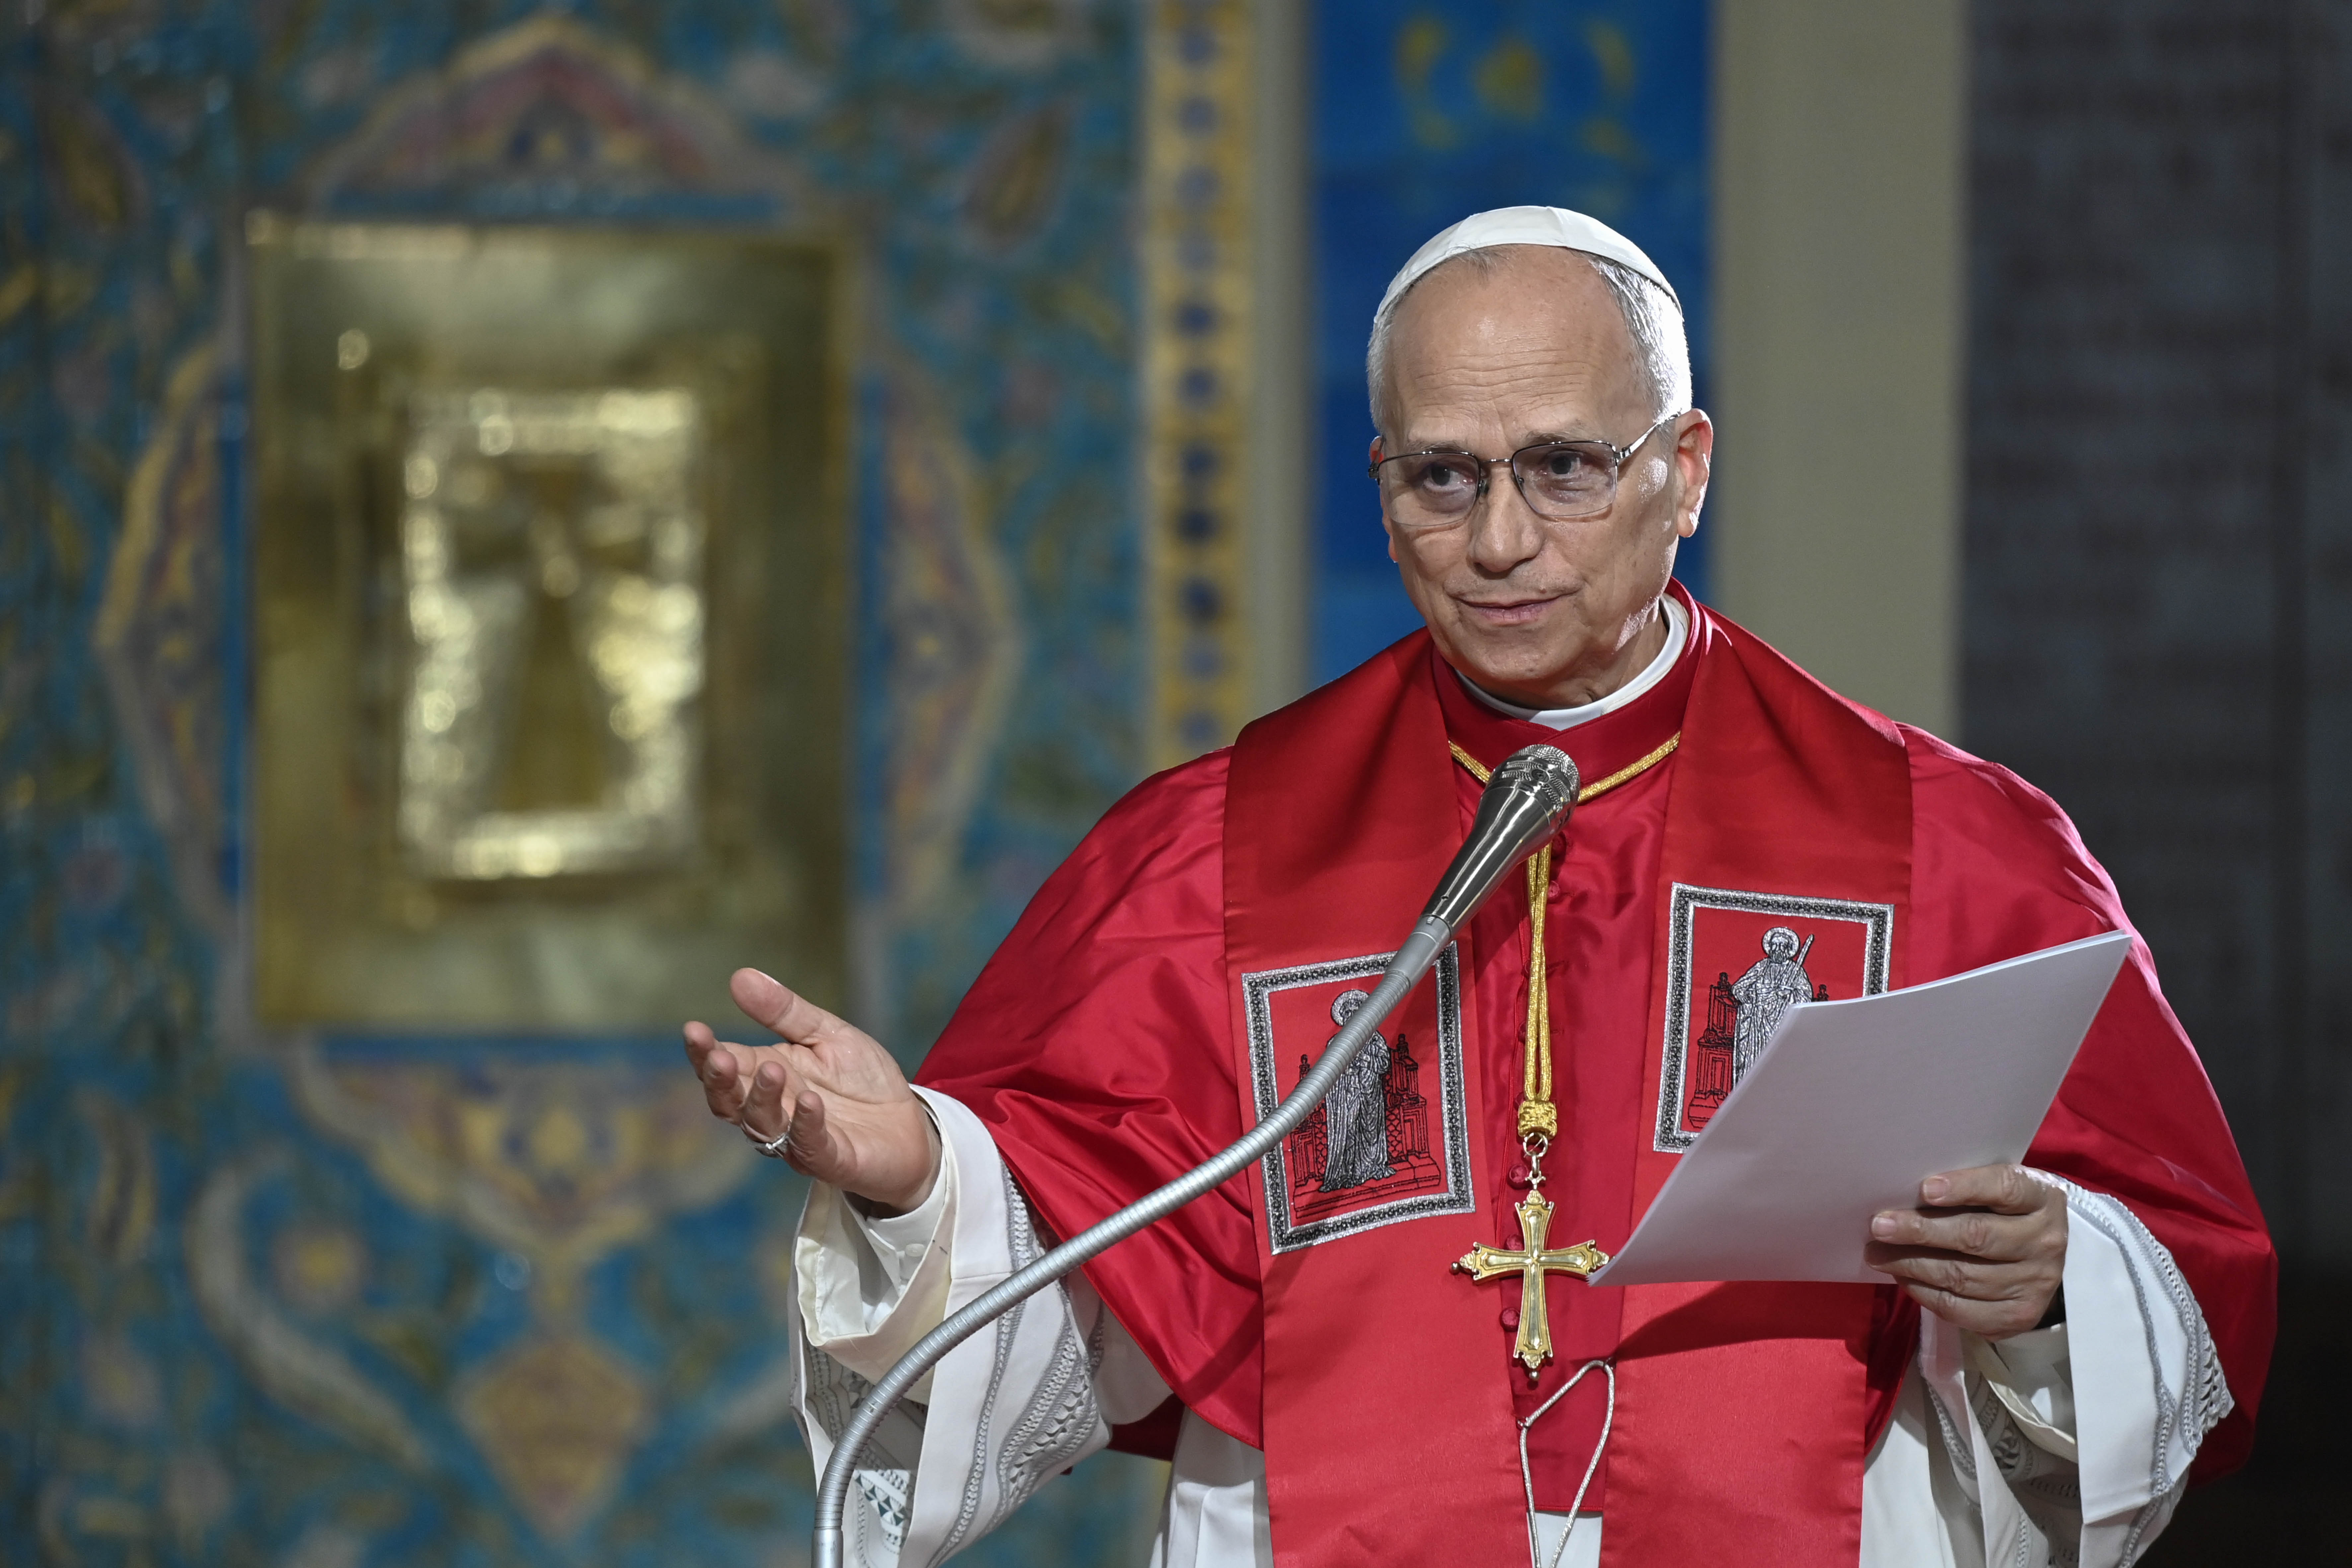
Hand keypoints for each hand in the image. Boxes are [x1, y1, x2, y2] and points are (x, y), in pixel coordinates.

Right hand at [682, 968, 939, 1213]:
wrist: (909, 1125)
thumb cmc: (862, 1081)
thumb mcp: (827, 1034)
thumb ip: (785, 1012)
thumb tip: (740, 976)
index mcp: (767, 1074)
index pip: (725, 1065)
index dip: (705, 1052)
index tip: (693, 1030)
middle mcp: (773, 1110)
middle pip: (730, 1101)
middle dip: (720, 1080)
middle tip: (718, 1056)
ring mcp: (797, 1139)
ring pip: (763, 1125)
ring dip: (762, 1097)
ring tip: (772, 1069)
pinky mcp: (830, 1159)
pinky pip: (810, 1145)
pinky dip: (806, 1124)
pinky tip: (808, 1101)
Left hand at [1865, 1164, 2066, 1338]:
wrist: (2041, 1257)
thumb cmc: (2004, 1211)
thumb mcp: (1996, 1189)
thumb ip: (1963, 1187)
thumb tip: (1902, 1196)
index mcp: (2042, 1197)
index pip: (2005, 1188)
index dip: (1964, 1187)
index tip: (1925, 1189)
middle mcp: (2044, 1241)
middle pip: (1976, 1236)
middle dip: (1921, 1231)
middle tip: (1879, 1226)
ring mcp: (2034, 1283)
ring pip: (1962, 1276)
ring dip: (1911, 1265)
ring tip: (1877, 1254)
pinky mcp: (2018, 1316)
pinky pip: (1960, 1308)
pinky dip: (1924, 1293)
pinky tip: (1902, 1278)